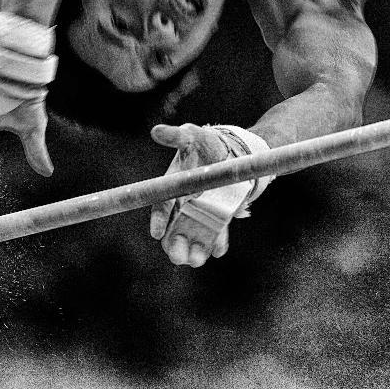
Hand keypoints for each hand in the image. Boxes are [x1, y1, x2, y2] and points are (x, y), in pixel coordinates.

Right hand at [149, 123, 232, 266]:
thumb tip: (156, 130)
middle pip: (175, 230)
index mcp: (173, 187)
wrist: (234, 151)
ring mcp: (202, 213)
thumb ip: (176, 136)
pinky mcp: (219, 218)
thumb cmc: (208, 145)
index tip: (157, 233)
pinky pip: (216, 236)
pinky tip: (219, 251)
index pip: (162, 207)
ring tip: (197, 260)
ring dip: (195, 250)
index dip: (159, 220)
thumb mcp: (193, 137)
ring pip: (194, 237)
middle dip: (175, 245)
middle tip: (178, 257)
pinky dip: (218, 244)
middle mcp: (185, 204)